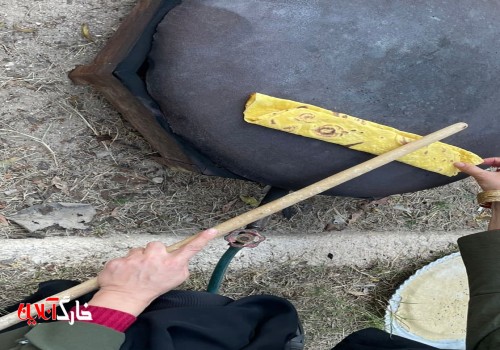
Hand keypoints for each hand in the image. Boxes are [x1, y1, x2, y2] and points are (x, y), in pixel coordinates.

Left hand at [88, 229, 217, 315]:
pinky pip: (124, 257)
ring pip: (139, 250)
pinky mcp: (120, 261)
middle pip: (157, 246)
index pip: (190, 249)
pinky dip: (123, 265)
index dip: (202, 239)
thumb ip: (179, 266)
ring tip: (136, 273)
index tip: (212, 231)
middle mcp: (156, 258)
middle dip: (152, 254)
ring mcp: (136, 259)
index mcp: (172, 265)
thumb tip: (180, 257)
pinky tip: (124, 275)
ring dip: (137, 259)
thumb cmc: (151, 290)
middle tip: (149, 268)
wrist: (124, 300)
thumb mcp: (173, 281)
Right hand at [455, 159, 499, 229]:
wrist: (499, 202)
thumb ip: (470, 169)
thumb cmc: (495, 187)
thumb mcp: (482, 176)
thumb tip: (457, 163)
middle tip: (484, 167)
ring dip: (493, 172)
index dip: (489, 160)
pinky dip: (494, 179)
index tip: (481, 163)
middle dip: (491, 165)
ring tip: (487, 175)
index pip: (497, 159)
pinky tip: (490, 182)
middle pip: (499, 165)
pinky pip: (498, 179)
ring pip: (499, 173)